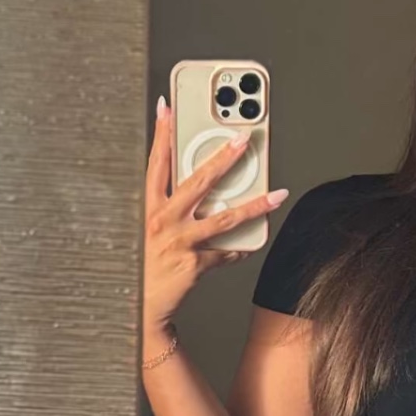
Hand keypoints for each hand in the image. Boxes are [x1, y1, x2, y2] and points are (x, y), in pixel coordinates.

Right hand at [142, 99, 287, 332]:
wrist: (138, 308)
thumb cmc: (144, 265)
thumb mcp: (150, 229)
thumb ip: (171, 206)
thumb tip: (204, 189)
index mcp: (148, 208)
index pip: (155, 163)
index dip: (160, 133)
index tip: (166, 107)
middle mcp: (162, 221)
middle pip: (197, 181)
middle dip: (223, 157)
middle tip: (243, 139)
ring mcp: (178, 243)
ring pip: (224, 217)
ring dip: (255, 205)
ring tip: (276, 195)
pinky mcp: (193, 264)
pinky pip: (225, 252)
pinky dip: (239, 248)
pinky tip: (247, 245)